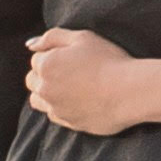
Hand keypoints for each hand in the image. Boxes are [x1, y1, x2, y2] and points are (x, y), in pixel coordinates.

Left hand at [20, 29, 153, 135]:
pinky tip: (78, 100)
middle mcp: (45, 89)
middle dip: (45, 75)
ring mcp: (55, 108)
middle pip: (32, 80)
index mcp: (46, 65)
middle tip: (70, 71)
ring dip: (47, 93)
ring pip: (38, 100)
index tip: (73, 57)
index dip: (54, 55)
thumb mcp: (82, 38)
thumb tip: (30, 45)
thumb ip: (52, 37)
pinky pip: (54, 114)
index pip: (36, 59)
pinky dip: (60, 107)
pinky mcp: (68, 123)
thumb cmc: (109, 60)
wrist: (130, 92)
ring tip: (69, 88)